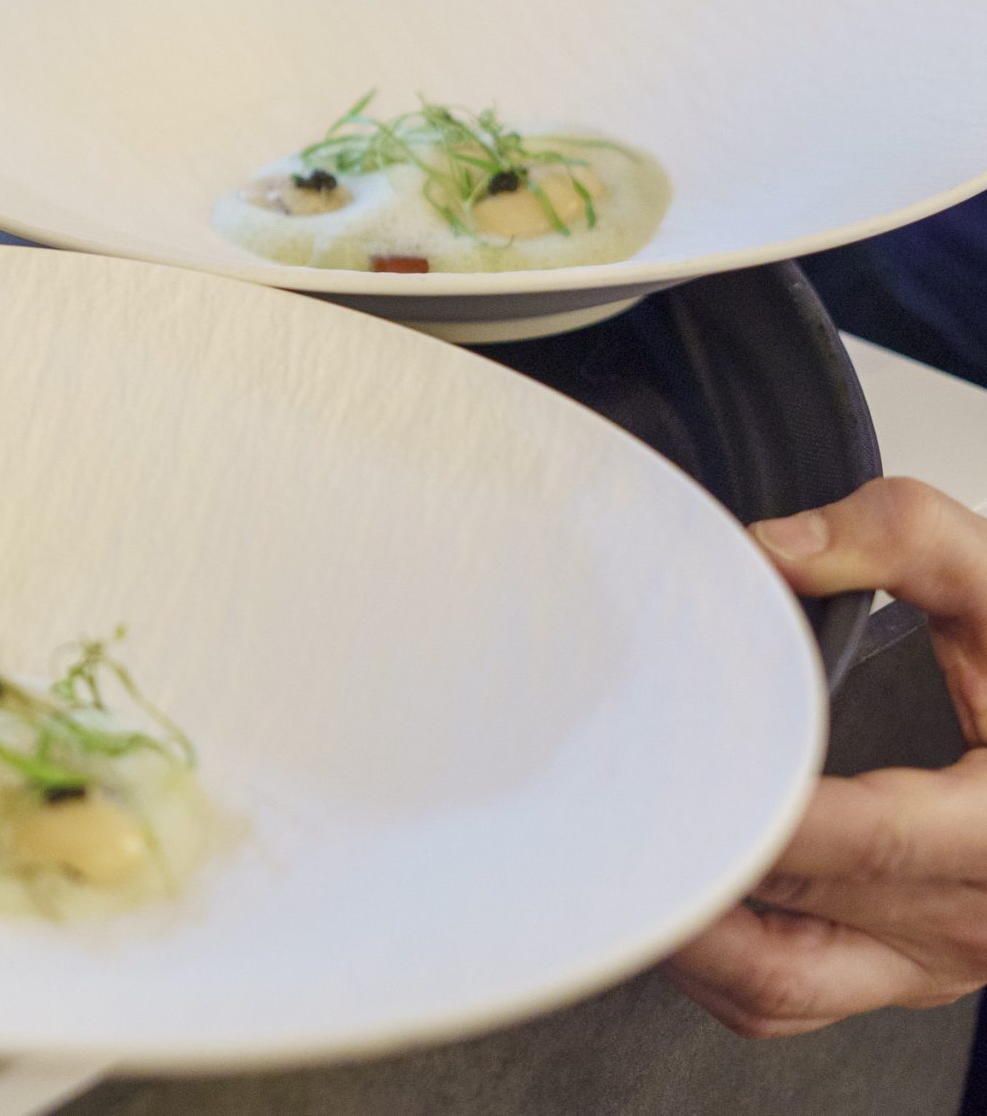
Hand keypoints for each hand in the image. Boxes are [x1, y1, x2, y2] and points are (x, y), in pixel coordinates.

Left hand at [665, 477, 986, 1037]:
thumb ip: (907, 541)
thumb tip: (776, 548)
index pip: (860, 839)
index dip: (747, 810)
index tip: (658, 770)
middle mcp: (969, 916)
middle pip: (789, 906)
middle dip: (683, 853)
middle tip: (592, 793)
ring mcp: (928, 961)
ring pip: (771, 985)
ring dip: (678, 924)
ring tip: (610, 841)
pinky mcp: (899, 974)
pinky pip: (783, 1000)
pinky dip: (708, 960)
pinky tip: (664, 885)